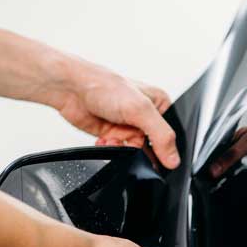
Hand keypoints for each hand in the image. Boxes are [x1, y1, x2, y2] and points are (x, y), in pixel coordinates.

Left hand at [46, 59, 180, 168]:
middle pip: (151, 148)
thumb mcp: (140, 110)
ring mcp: (128, 126)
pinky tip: (104, 140)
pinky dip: (111, 150)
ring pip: (133, 152)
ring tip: (113, 139)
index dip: (164, 148)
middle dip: (137, 149)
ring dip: (122, 149)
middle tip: (128, 142)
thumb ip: (161, 136)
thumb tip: (174, 159)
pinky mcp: (113, 134)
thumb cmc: (104, 87)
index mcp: (159, 105)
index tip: (154, 153)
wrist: (72, 89)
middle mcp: (145, 116)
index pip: (171, 135)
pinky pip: (118, 152)